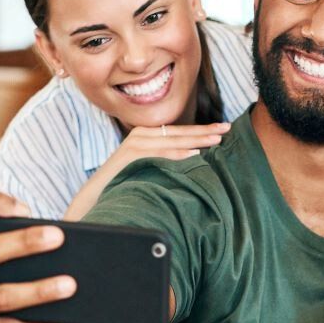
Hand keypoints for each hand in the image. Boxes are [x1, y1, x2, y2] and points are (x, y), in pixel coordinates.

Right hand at [104, 122, 229, 175]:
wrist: (96, 194)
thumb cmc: (125, 183)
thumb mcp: (148, 168)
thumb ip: (165, 161)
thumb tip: (193, 160)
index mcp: (148, 136)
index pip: (180, 132)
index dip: (202, 130)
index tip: (224, 129)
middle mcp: (142, 135)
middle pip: (180, 132)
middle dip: (205, 131)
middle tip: (227, 128)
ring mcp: (136, 143)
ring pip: (173, 140)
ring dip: (196, 139)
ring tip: (216, 140)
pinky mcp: (131, 154)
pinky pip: (160, 153)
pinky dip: (177, 153)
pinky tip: (194, 154)